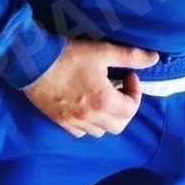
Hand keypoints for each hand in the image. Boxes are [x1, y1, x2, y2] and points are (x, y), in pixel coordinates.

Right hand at [23, 39, 158, 137]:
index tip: (129, 76)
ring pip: (101, 131)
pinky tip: (86, 107)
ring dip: (108, 118)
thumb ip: (130, 56)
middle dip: (126, 108)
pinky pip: (81, 132)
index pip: (132, 108)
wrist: (31, 62)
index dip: (136, 92)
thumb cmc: (66, 55)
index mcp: (103, 101)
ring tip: (105, 98)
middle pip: (120, 125)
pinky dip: (89, 124)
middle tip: (121, 90)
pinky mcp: (60, 121)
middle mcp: (90, 117)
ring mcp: (73, 122)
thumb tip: (153, 58)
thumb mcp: (102, 51)